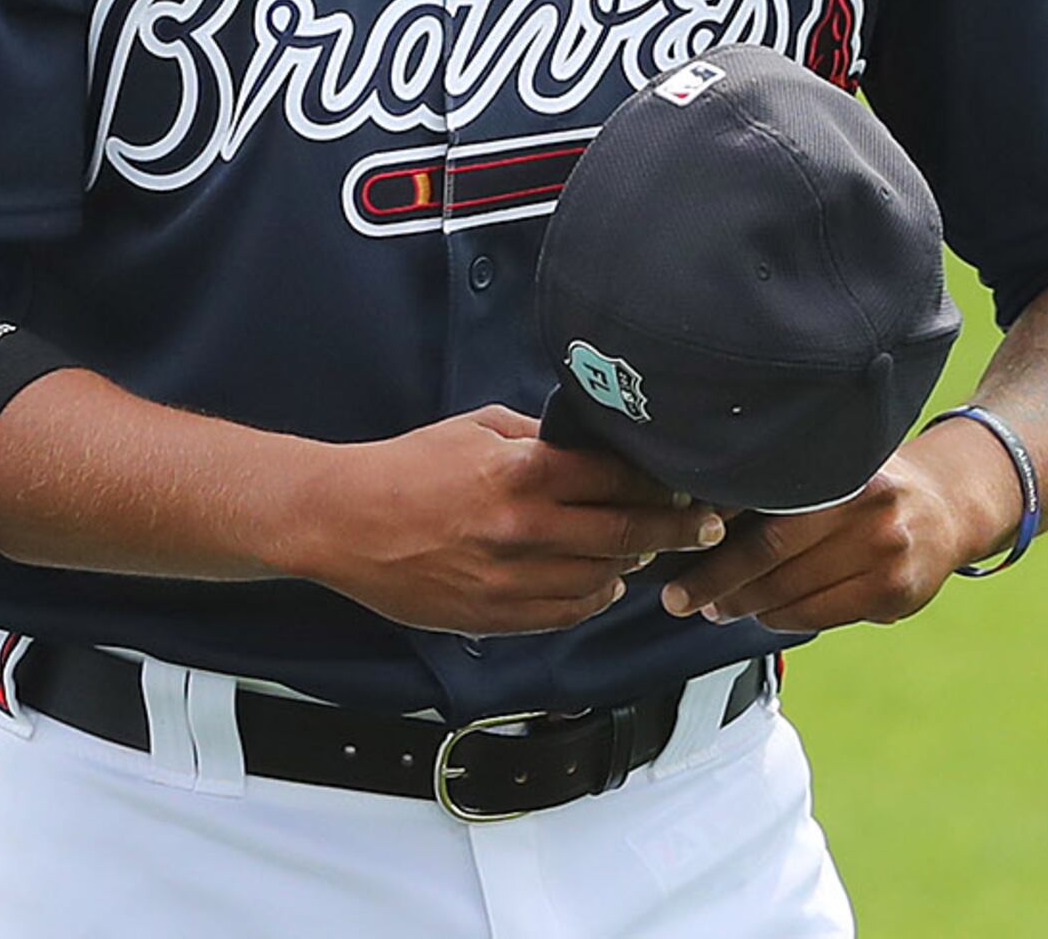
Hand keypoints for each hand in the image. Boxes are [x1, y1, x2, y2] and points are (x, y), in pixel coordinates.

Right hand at [283, 407, 725, 635]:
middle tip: (706, 526)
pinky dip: (593, 596)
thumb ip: (539, 439)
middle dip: (677, 530)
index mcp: (520, 473)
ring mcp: (513, 579)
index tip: (688, 485)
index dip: (663, 483)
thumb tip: (595, 447)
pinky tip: (596, 580)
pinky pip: (570, 612)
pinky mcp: (498, 616)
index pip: (619, 479)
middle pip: (628, 533)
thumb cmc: (405, 469)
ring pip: (605, 580)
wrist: (342, 522)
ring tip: (640, 550)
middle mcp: (524, 529)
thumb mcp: (474, 430)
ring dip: (630, 565)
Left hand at [658, 417, 1023, 633]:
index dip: (715, 547)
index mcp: (839, 473)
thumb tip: (696, 512)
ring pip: (795, 593)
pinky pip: (823, 614)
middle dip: (719, 583)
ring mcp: (886, 555)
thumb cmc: (865, 486)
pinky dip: (784, 618)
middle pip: (772, 557)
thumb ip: (777, 486)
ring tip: (715, 607)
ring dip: (747, 606)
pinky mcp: (896, 593)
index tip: (677, 563)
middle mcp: (866, 510)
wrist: (949, 505)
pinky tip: (763, 614)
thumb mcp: (829, 468)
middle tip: (682, 599)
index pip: (763, 517)